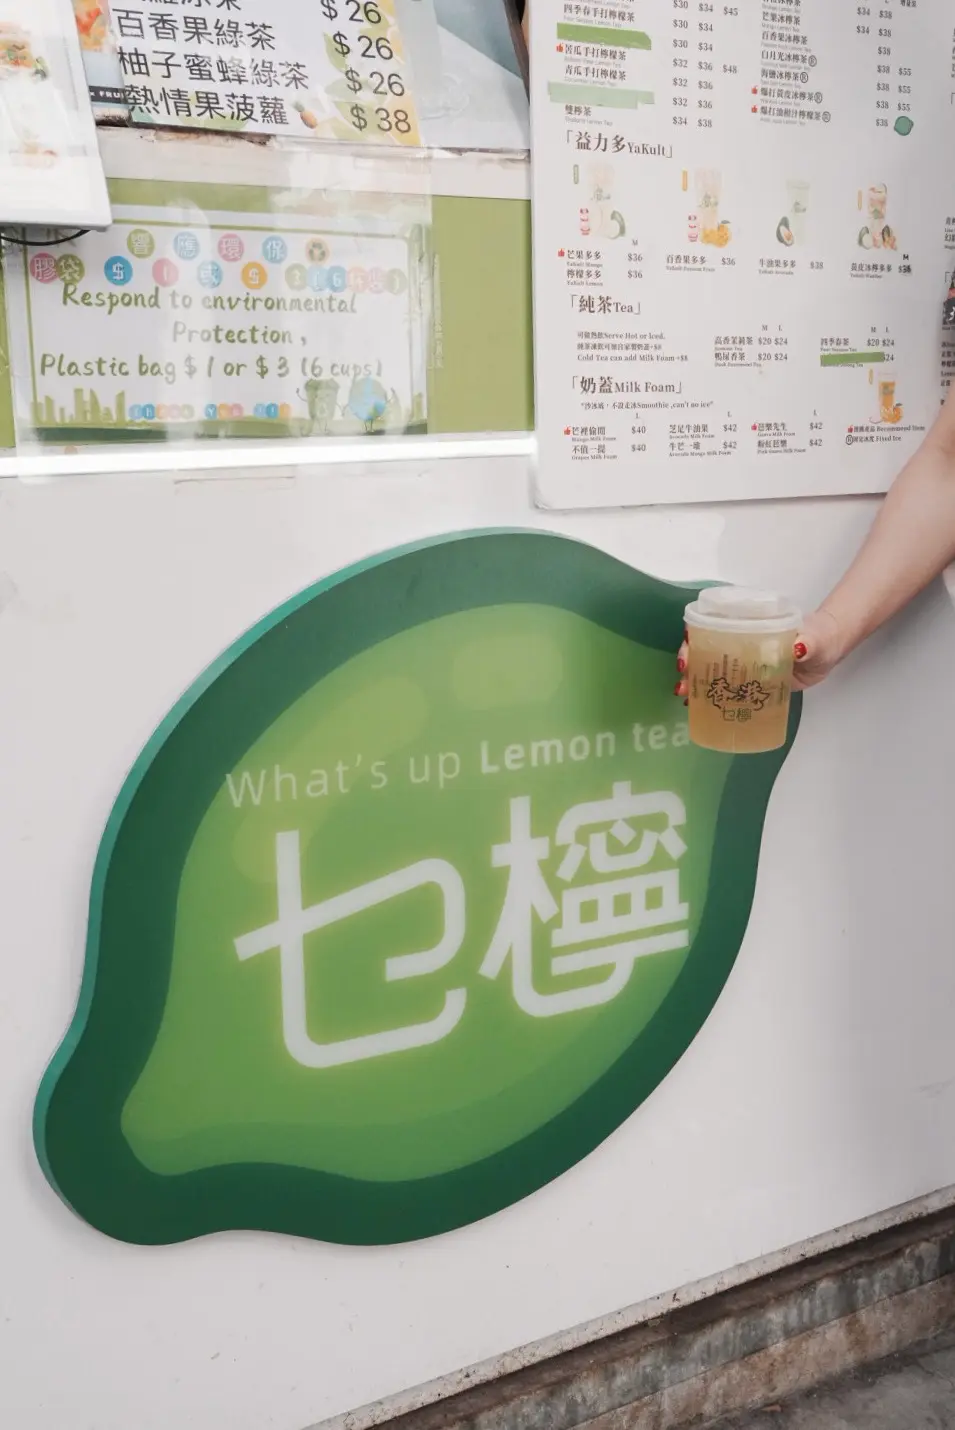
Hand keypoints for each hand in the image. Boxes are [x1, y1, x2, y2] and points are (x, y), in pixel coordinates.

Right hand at [674, 608, 843, 699]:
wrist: (828, 651)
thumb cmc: (818, 636)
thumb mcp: (814, 637)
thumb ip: (809, 641)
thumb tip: (799, 647)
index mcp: (749, 624)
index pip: (713, 623)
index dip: (694, 634)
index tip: (687, 647)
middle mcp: (740, 641)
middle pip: (705, 648)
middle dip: (689, 663)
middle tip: (683, 681)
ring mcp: (744, 662)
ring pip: (712, 669)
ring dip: (695, 682)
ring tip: (686, 697)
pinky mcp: (751, 682)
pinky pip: (728, 689)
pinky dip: (713, 698)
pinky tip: (701, 709)